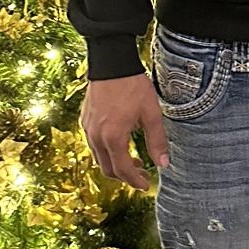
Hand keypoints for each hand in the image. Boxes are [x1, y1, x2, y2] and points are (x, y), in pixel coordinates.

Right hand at [80, 72, 167, 191]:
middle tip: (141, 174)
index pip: (122, 170)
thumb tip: (164, 164)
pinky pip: (93, 144)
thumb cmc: (133, 86)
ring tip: (133, 160)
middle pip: (107, 169)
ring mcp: (88, 128)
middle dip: (125, 176)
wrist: (112, 63)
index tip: (145, 185)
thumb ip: (157, 141)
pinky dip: (106, 152)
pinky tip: (119, 144)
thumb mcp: (151, 113)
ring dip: (115, 164)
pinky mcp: (85, 120)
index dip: (134, 181)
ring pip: (98, 158)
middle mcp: (96, 136)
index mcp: (113, 137)